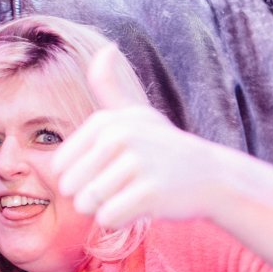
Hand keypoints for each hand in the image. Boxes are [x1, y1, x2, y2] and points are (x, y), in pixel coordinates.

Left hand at [52, 45, 243, 229]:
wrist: (211, 176)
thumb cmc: (165, 149)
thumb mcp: (137, 115)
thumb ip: (110, 88)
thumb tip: (104, 50)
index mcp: (106, 121)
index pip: (61, 168)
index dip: (82, 178)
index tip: (112, 170)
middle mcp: (118, 136)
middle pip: (71, 189)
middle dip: (92, 197)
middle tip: (124, 186)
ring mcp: (135, 163)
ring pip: (88, 206)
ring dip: (108, 209)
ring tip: (135, 194)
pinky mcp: (148, 192)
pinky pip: (108, 219)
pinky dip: (122, 221)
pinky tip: (143, 207)